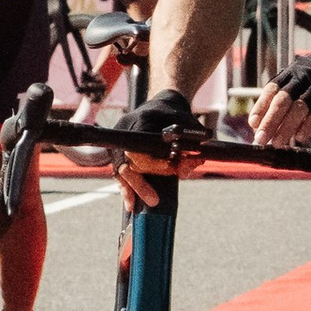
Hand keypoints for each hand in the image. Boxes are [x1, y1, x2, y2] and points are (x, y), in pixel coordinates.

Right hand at [116, 86, 194, 209]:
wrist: (164, 105)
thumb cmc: (177, 114)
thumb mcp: (189, 125)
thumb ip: (192, 144)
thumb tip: (192, 165)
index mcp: (140, 121)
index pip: (138, 148)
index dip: (153, 164)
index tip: (170, 170)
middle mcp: (125, 130)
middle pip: (126, 162)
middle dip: (139, 183)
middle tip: (153, 200)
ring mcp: (119, 140)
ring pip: (120, 168)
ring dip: (129, 188)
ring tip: (134, 205)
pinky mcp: (118, 150)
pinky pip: (119, 170)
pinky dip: (125, 186)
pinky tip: (129, 202)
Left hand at [253, 36, 310, 148]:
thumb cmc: (310, 77)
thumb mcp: (294, 79)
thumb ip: (278, 97)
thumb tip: (257, 123)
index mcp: (287, 75)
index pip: (270, 91)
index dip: (260, 107)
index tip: (253, 124)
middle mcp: (300, 80)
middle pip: (282, 101)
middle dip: (270, 121)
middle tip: (260, 139)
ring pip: (299, 108)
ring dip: (286, 128)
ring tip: (277, 143)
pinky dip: (308, 125)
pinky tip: (299, 137)